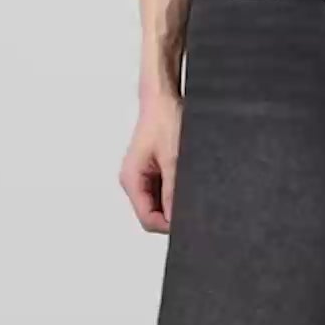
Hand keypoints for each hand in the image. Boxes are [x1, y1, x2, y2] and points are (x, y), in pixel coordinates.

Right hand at [120, 92, 182, 232]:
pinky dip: (177, 190)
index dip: (169, 226)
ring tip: (188, 182)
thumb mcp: (174, 158)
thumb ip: (174, 191)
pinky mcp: (154, 170)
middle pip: (153, 214)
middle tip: (193, 201)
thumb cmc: (163, 118)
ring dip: (175, 200)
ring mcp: (144, 176)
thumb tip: (178, 217)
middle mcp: (134, 180)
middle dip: (173, 213)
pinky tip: (186, 177)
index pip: (147, 219)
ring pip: (160, 204)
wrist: (164, 98)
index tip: (190, 220)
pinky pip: (165, 191)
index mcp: (131, 179)